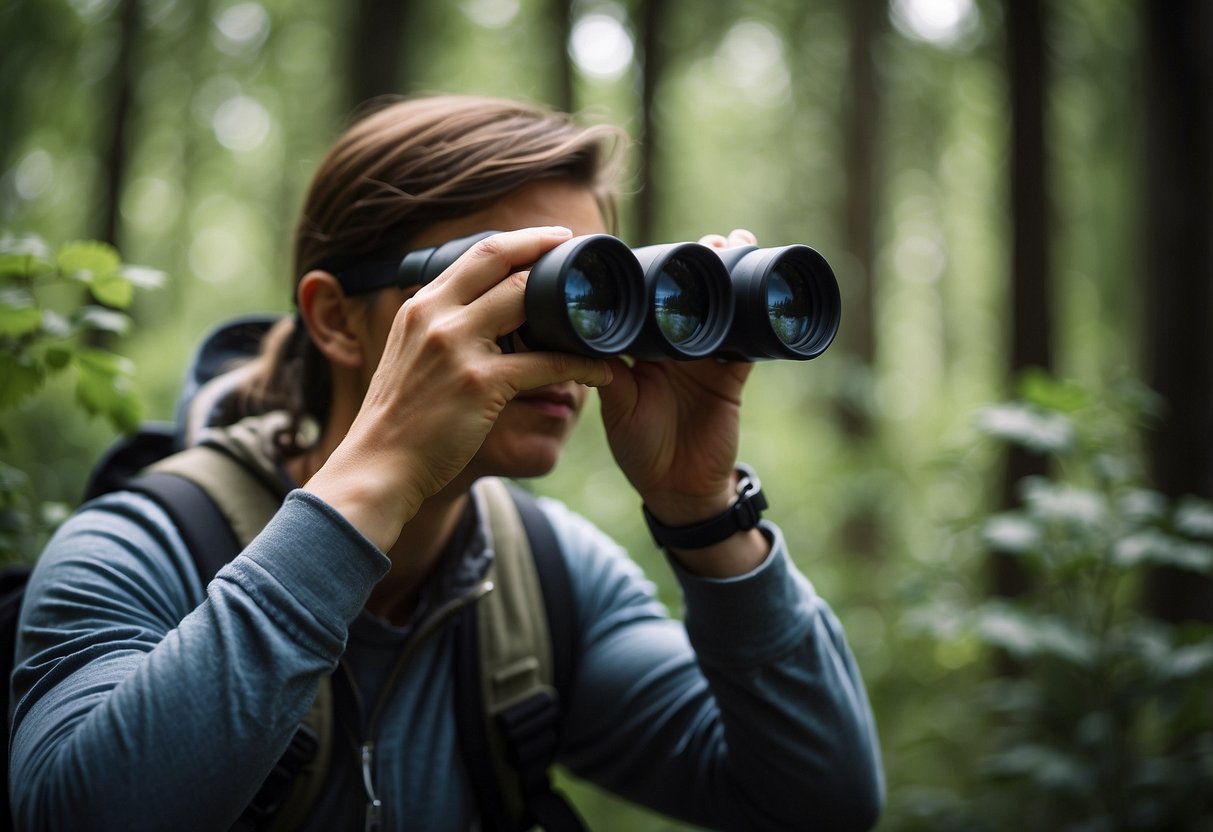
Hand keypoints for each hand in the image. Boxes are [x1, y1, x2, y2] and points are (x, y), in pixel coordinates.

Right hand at [305, 227, 612, 549]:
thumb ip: (438, 326)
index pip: (479, 253)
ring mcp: (457, 347)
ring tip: (601, 318)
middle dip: (551, 255)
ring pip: (528, 304)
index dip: (524, 240)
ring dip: (571, 310)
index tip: (554, 237)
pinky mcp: (480, 383)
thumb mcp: (408, 354)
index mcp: (421, 306)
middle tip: (585, 264)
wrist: (378, 465)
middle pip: (504, 264)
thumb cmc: (399, 419)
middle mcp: (436, 316)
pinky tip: (600, 372)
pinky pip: (546, 364)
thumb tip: (478, 312)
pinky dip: (580, 366)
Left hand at [597, 229, 767, 574]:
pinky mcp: (733, 375)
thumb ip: (608, 372)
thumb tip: (589, 335)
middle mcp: (675, 347)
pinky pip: (749, 339)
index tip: (652, 247)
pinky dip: (756, 315)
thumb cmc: (641, 449)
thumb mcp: (618, 406)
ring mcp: (707, 358)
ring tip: (733, 244)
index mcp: (643, 350)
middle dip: (696, 264)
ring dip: (728, 275)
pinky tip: (762, 287)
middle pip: (686, 296)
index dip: (649, 274)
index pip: (645, 302)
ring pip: (720, 307)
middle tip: (705, 240)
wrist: (679, 490)